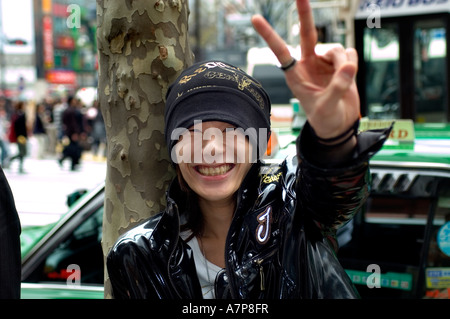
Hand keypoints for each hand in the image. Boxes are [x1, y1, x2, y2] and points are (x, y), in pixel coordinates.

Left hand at [251, 0, 359, 139]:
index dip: (269, 35)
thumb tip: (348, 66)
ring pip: (336, 48)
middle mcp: (308, 64)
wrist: (339, 124)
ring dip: (342, 62)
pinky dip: (352, 63)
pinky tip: (350, 75)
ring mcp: (324, 62)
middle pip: (308, 34)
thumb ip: (337, 87)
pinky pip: (349, 53)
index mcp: (295, 75)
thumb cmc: (325, 118)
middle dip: (304, 14)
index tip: (255, 19)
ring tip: (343, 81)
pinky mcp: (340, 63)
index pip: (280, 51)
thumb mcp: (326, 107)